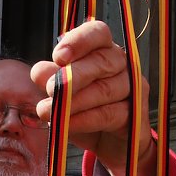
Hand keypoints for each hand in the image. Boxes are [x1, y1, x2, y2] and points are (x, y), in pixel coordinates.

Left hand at [30, 20, 155, 175]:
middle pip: (102, 60)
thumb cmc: (84, 111)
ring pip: (105, 89)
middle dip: (72, 75)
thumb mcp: (61, 94)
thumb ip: (51, 80)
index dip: (79, 41)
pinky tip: (66, 124)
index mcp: (103, 49)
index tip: (58, 57)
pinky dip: (84, 120)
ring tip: (47, 112)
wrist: (108, 143)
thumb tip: (40, 72)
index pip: (98, 33)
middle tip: (48, 90)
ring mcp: (133, 88)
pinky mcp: (135, 114)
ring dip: (73, 101)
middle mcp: (122, 63)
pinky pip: (109, 114)